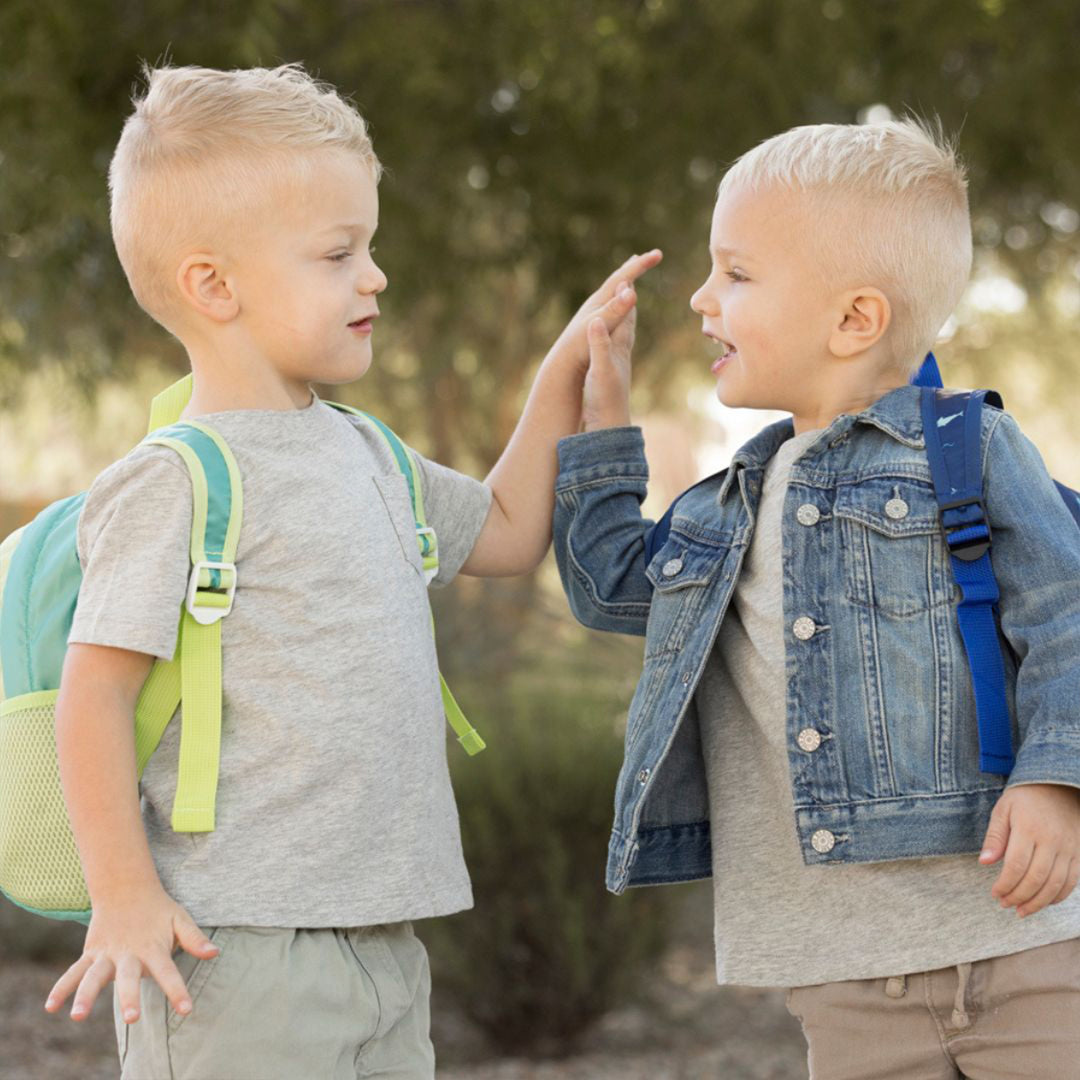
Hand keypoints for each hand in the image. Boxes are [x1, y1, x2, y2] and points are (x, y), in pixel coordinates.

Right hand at [43, 886, 219, 1023]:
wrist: (126, 887)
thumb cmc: (158, 910)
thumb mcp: (179, 919)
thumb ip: (194, 938)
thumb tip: (215, 953)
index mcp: (154, 948)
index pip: (169, 972)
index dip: (178, 991)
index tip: (186, 1010)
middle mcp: (129, 954)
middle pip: (129, 978)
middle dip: (129, 997)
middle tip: (132, 1018)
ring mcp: (107, 954)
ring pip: (94, 976)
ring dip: (85, 995)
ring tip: (76, 1016)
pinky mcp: (91, 953)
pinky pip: (74, 972)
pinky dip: (61, 988)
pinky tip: (50, 1007)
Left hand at [545, 249, 662, 376]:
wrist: (563, 362)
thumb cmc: (580, 345)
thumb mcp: (601, 325)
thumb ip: (616, 309)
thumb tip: (631, 291)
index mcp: (600, 300)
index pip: (624, 276)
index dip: (642, 265)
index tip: (658, 254)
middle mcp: (597, 302)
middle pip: (618, 279)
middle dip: (635, 268)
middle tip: (649, 256)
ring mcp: (595, 313)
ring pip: (614, 292)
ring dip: (625, 282)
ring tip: (632, 275)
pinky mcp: (596, 324)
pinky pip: (612, 306)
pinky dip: (619, 300)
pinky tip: (619, 304)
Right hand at [582, 282, 635, 430]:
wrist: (609, 429)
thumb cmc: (604, 401)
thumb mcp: (599, 370)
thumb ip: (598, 345)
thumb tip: (595, 320)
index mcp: (619, 347)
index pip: (625, 313)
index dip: (625, 293)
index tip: (629, 270)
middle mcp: (621, 353)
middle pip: (628, 319)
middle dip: (628, 299)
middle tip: (629, 280)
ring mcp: (617, 364)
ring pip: (623, 333)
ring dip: (623, 316)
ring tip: (625, 305)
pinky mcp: (610, 375)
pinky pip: (614, 347)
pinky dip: (614, 335)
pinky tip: (612, 341)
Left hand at [979, 782, 1079, 916]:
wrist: (1059, 786)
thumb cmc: (1025, 798)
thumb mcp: (1003, 809)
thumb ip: (995, 837)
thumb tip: (984, 862)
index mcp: (1029, 828)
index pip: (1016, 865)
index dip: (1004, 884)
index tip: (994, 893)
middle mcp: (1052, 840)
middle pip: (1036, 879)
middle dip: (1018, 897)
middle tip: (1005, 904)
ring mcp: (1069, 848)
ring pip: (1055, 885)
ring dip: (1037, 903)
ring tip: (1021, 910)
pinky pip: (1072, 882)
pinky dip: (1058, 897)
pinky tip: (1043, 902)